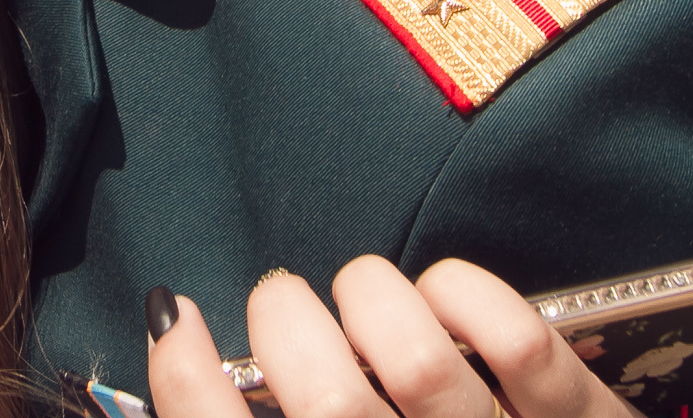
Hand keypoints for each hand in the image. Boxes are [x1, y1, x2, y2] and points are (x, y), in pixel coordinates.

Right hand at [149, 258, 631, 417]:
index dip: (186, 378)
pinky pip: (516, 341)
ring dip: (370, 297)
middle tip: (284, 307)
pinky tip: (444, 300)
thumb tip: (188, 350)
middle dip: (284, 318)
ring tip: (365, 302)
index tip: (176, 321)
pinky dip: (467, 293)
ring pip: (412, 355)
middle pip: (326, 398)